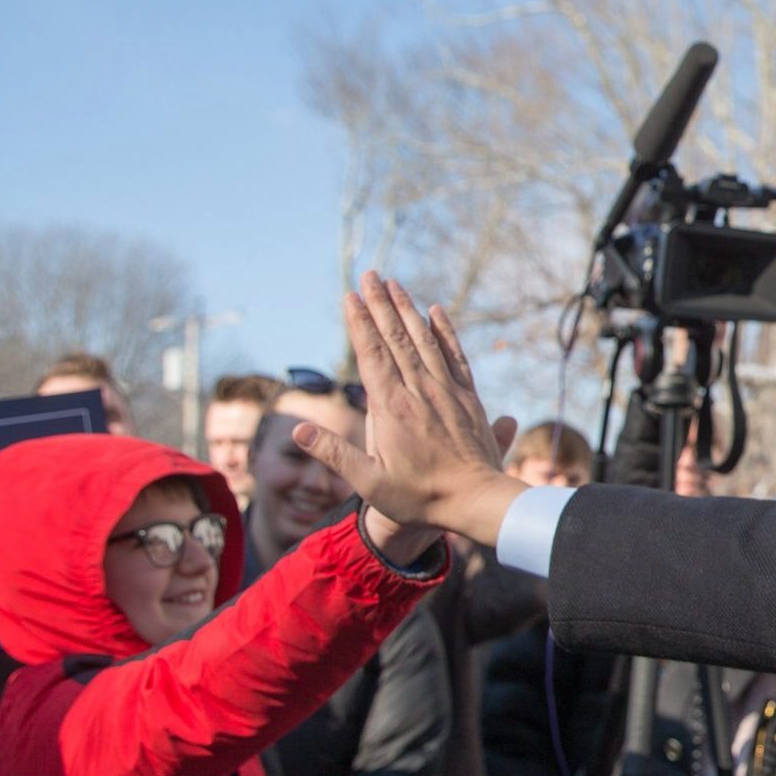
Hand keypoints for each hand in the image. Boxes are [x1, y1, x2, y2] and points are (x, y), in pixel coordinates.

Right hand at [296, 273, 527, 546]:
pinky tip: (437, 311)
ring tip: (395, 283)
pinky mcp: (468, 397)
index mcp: (392, 408)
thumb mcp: (368, 482)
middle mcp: (420, 391)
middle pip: (396, 337)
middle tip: (369, 274)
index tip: (349, 295)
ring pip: (424, 339)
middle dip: (380, 304)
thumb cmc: (420, 497)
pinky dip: (445, 331)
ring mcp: (447, 390)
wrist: (477, 501)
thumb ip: (334, 453)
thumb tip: (298, 429)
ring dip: (408, 309)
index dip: (360, 323)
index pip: (372, 354)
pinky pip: (455, 355)